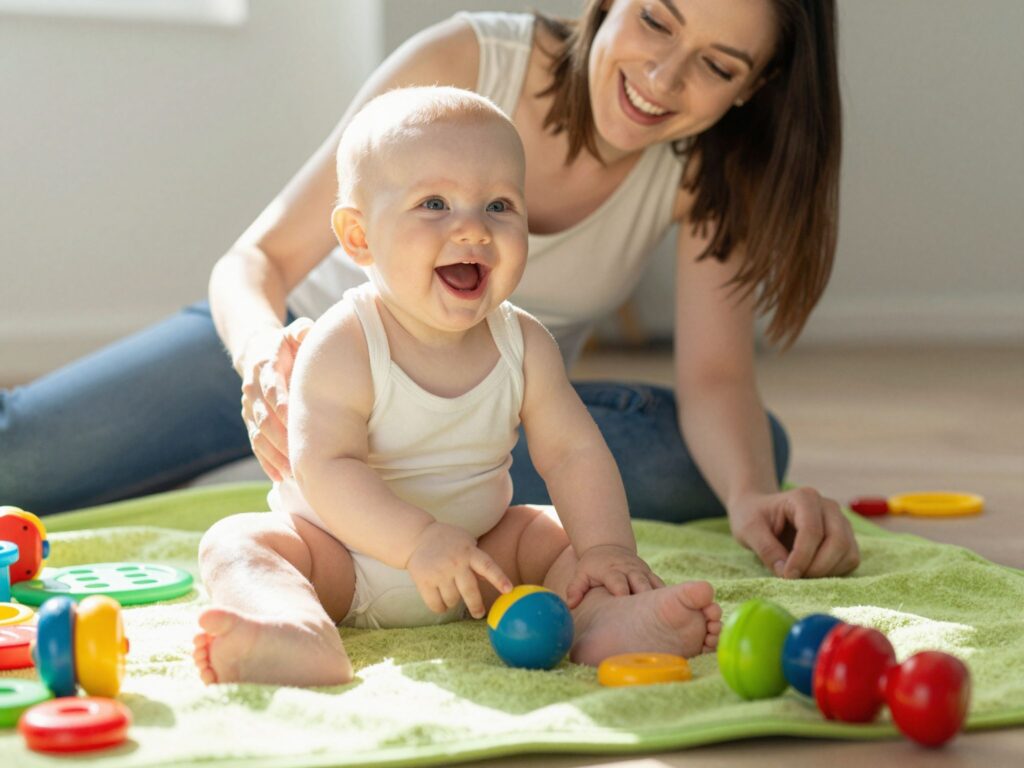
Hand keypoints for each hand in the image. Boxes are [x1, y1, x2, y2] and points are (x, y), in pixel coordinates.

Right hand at [238, 317, 314, 481]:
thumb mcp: (296, 330)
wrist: (259, 351)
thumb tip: (307, 332)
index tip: (295, 421)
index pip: (272, 388)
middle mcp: (253, 389)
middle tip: (301, 456)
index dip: (282, 405)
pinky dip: (267, 461)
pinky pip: (256, 445)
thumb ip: (303, 330)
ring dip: (275, 454)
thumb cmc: (289, 343)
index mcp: (265, 366)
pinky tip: (279, 477)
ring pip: (259, 434)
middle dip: (281, 438)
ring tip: (293, 472)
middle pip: (264, 417)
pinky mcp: (251, 423)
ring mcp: (249, 408)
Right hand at [405, 522, 511, 618]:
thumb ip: (477, 560)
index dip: (499, 579)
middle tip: (479, 614)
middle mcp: (455, 562)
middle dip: (476, 606)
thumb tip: (489, 580)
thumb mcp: (466, 544)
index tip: (508, 590)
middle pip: (469, 591)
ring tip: (451, 594)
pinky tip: (441, 602)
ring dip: (453, 602)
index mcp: (469, 552)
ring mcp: (439, 572)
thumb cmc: (448, 542)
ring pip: (452, 600)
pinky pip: (436, 605)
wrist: (418, 537)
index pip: (487, 566)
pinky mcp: (424, 581)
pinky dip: (440, 608)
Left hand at [564, 544, 664, 608]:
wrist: (608, 547)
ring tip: (665, 616)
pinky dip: (666, 597)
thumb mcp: (581, 573)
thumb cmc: (592, 565)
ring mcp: (642, 571)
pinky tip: (670, 613)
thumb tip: (570, 604)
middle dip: (645, 596)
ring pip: (654, 584)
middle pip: (640, 582)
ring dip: (659, 599)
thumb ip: (575, 588)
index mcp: (611, 570)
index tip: (624, 604)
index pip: (617, 581)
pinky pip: (661, 586)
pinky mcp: (650, 575)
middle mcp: (629, 570)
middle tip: (651, 615)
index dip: (621, 591)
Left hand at [729, 487, 859, 578]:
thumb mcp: (748, 529)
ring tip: (799, 574)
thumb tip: (786, 573)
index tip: (786, 575)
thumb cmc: (753, 516)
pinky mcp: (846, 538)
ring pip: (848, 553)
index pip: (812, 530)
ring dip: (826, 572)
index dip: (802, 557)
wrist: (760, 511)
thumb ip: (765, 549)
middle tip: (794, 578)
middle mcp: (828, 507)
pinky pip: (850, 560)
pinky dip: (834, 572)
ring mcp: (841, 522)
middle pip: (838, 541)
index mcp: (804, 498)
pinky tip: (811, 571)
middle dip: (817, 567)